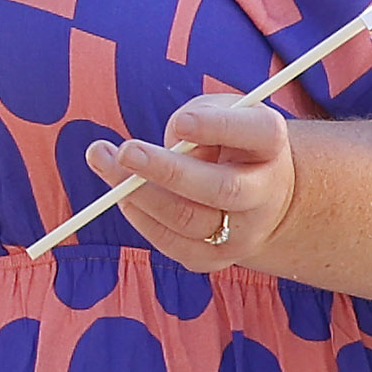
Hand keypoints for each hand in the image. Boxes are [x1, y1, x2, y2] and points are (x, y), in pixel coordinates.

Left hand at [103, 93, 299, 273]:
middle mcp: (265, 193)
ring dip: (138, 193)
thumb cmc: (225, 139)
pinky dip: (141, 217)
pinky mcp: (216, 258)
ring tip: (101, 159)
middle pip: (223, 189)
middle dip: (170, 171)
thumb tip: (170, 143)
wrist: (252, 194)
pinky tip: (121, 194)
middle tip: (127, 151)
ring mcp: (244, 232)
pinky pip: (174, 244)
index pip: (259, 134)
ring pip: (190, 221)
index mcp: (270, 146)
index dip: (219, 127)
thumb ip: (198, 119)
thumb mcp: (218, 113)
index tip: (180, 123)